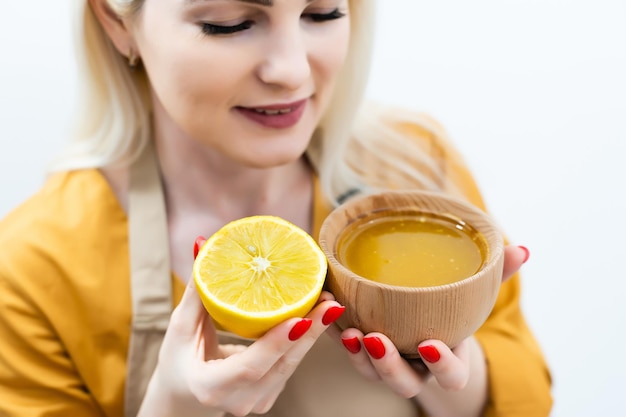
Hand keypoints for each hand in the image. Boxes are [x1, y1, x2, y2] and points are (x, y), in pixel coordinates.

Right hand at [139, 278, 344, 416]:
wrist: (183, 396)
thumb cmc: (178, 359)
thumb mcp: (180, 328)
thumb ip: (197, 290)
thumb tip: (202, 243)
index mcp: (210, 387)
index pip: (249, 367)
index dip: (275, 343)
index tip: (299, 318)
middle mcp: (238, 400)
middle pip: (281, 365)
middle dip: (309, 331)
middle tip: (329, 301)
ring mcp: (256, 402)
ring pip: (290, 365)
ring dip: (312, 333)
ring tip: (328, 303)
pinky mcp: (269, 395)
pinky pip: (289, 365)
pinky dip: (302, 340)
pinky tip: (317, 316)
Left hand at [331, 244, 529, 405]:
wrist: (428, 324)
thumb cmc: (453, 309)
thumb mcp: (474, 293)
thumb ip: (496, 274)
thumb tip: (523, 250)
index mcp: (447, 358)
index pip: (452, 376)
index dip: (442, 365)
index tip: (430, 345)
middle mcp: (417, 368)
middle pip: (403, 383)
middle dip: (388, 365)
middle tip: (375, 339)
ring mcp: (387, 363)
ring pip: (369, 372)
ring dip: (355, 352)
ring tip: (345, 327)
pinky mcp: (362, 349)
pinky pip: (345, 347)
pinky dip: (332, 330)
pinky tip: (325, 307)